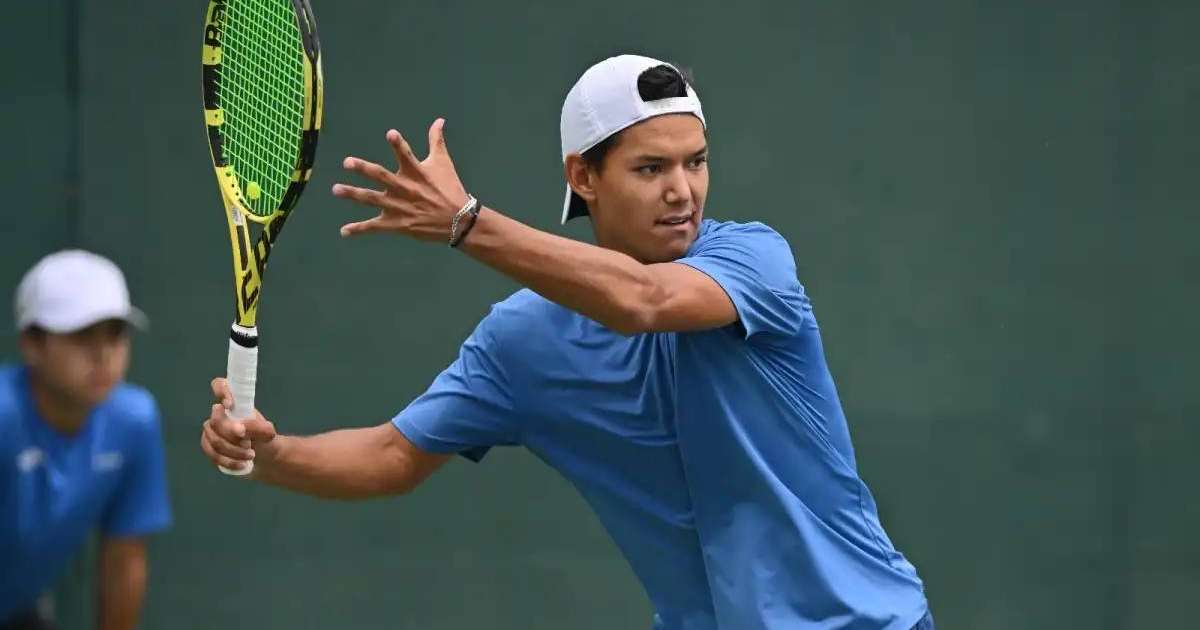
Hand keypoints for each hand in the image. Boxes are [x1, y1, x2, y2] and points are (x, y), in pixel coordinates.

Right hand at [200, 378, 278, 473]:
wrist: (263, 458)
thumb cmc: (265, 439)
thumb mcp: (267, 432)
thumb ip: (256, 427)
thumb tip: (239, 428)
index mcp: (234, 404)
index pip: (219, 385)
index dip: (221, 390)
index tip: (230, 404)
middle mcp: (219, 414)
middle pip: (215, 421)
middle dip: (231, 436)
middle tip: (248, 444)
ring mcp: (211, 431)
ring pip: (213, 440)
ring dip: (233, 451)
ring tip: (250, 455)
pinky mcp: (209, 446)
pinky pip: (211, 453)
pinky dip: (228, 461)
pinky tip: (242, 464)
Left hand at [332, 118, 468, 240]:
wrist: (458, 221)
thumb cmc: (449, 189)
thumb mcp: (443, 163)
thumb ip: (436, 140)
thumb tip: (439, 120)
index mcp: (416, 172)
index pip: (407, 155)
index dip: (398, 144)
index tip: (390, 133)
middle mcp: (405, 188)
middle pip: (381, 176)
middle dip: (363, 168)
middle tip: (347, 162)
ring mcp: (399, 207)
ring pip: (372, 199)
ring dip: (353, 194)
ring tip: (335, 189)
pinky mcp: (397, 224)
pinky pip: (375, 226)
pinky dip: (359, 229)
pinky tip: (343, 231)